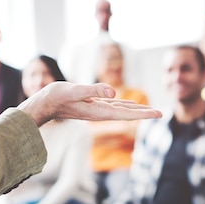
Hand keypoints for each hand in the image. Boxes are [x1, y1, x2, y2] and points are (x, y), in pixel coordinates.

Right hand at [19, 82, 161, 126]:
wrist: (43, 104)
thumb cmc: (56, 96)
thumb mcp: (75, 90)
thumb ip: (93, 90)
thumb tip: (113, 92)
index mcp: (99, 111)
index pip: (127, 113)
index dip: (144, 113)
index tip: (158, 114)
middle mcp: (100, 113)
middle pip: (128, 113)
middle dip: (145, 113)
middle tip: (161, 113)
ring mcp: (97, 109)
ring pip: (122, 110)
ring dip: (136, 110)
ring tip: (150, 110)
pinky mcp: (92, 104)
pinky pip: (113, 105)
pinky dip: (124, 105)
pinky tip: (128, 105)